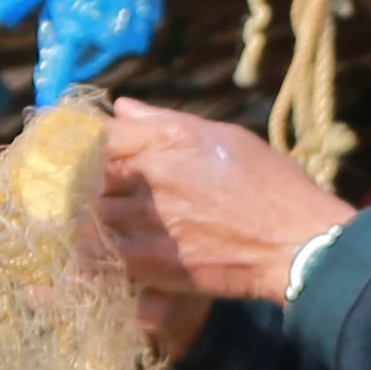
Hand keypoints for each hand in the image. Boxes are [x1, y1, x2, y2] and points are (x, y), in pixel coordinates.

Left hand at [96, 99, 353, 308]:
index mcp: (168, 139)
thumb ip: (164, 121)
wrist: (294, 243)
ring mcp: (148, 221)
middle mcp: (152, 176)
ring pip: (87, 217)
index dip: (81, 141)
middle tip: (75, 189)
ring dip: (81, 218)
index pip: (99, 133)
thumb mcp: (223, 136)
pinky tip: (92, 253)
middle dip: (76, 182)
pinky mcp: (151, 262)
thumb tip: (122, 107)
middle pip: (86, 176)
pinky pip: (101, 257)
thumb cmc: (270, 184)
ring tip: (83, 221)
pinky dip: (91, 254)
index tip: (77, 150)